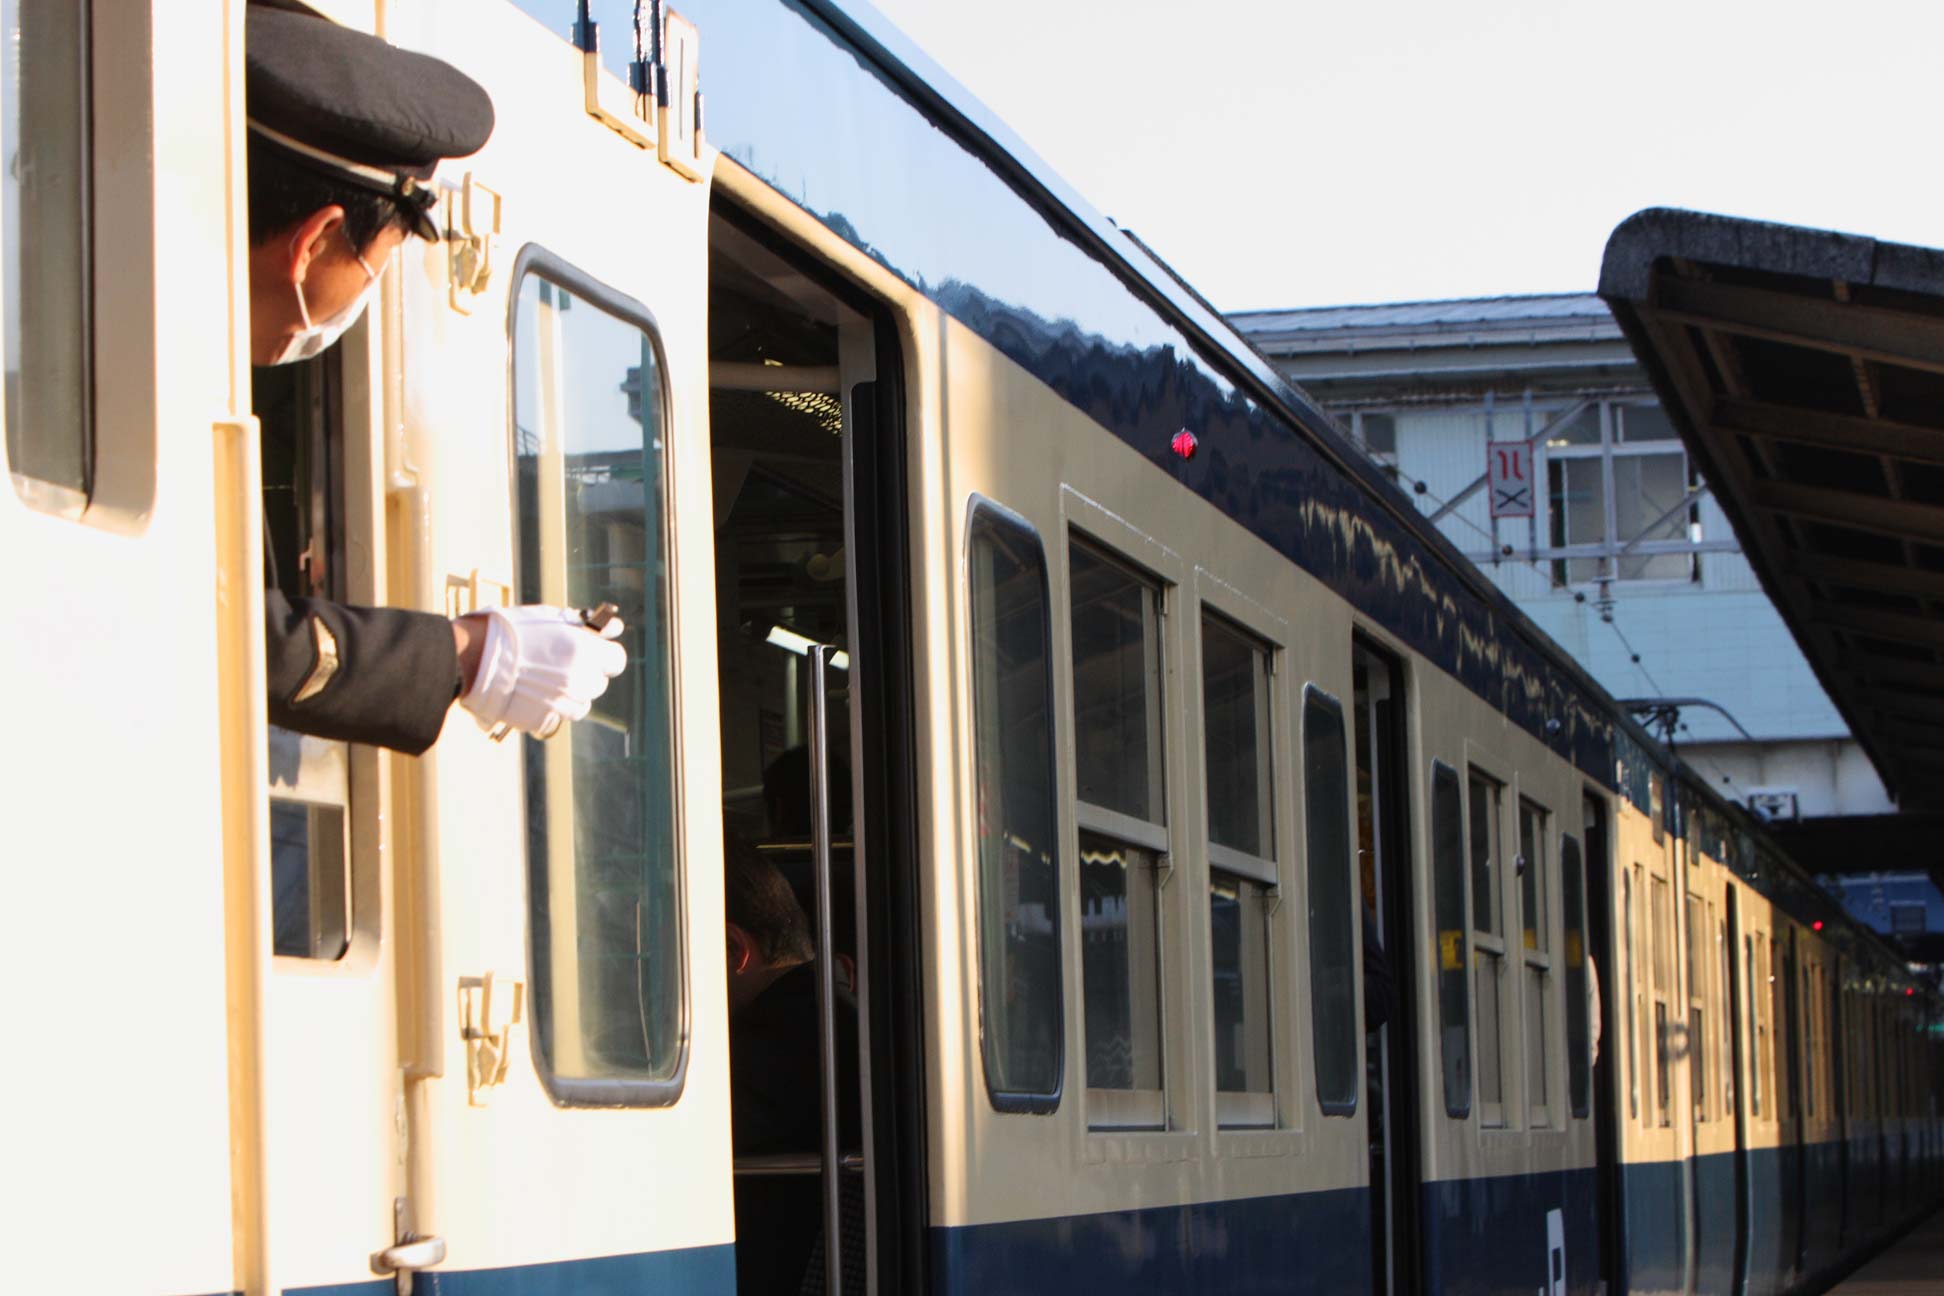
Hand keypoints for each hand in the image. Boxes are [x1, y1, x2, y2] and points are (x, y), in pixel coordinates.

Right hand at [458, 605, 627, 737]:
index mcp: (585, 652)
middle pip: (598, 683)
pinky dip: (549, 709)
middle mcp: (579, 681)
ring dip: (570, 694)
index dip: (604, 655)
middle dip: (585, 673)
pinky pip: (557, 718)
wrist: (471, 658)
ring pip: (580, 704)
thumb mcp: (550, 618)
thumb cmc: (510, 631)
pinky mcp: (544, 722)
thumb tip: (615, 627)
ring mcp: (562, 704)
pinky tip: (530, 693)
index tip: (592, 651)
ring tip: (544, 679)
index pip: (616, 660)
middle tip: (560, 662)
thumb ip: (585, 625)